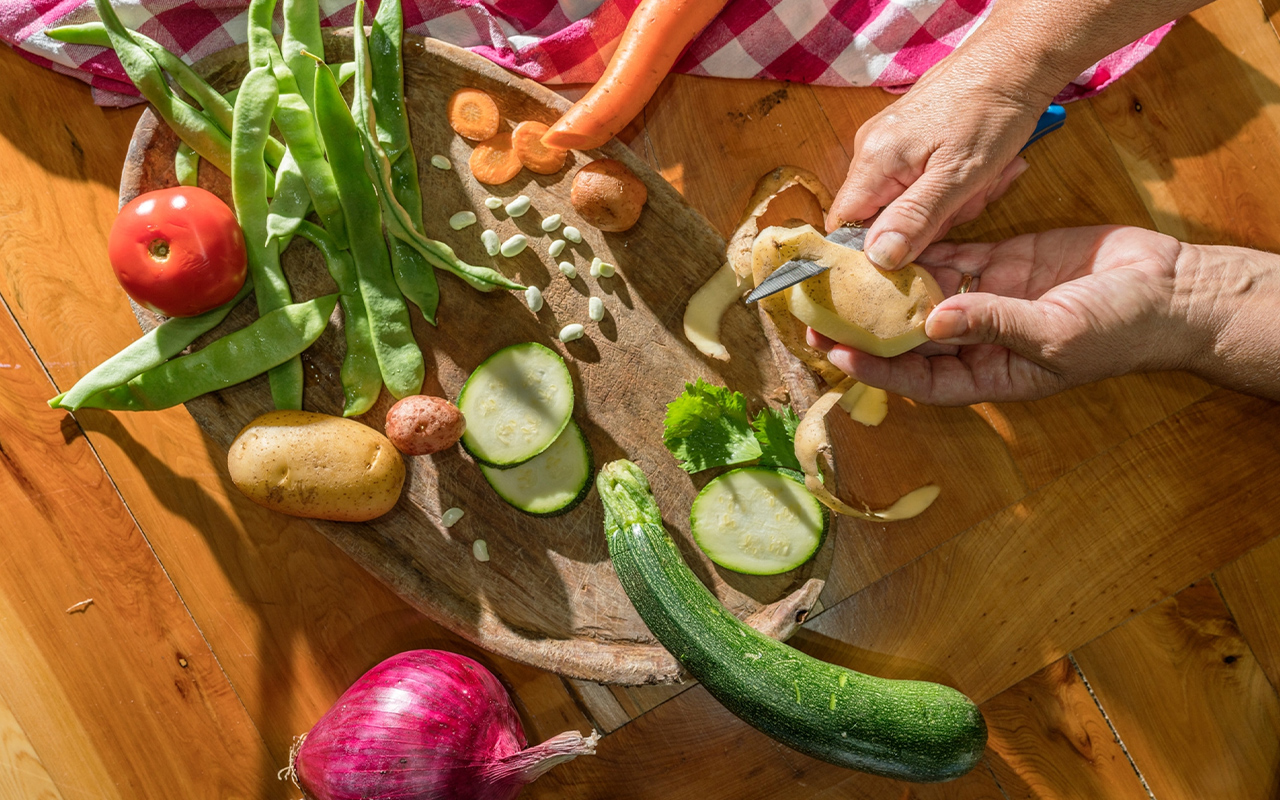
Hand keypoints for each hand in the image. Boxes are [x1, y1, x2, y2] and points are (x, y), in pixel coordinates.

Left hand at [808, 226, 1195, 404]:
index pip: (920, 378)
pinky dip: (925, 246)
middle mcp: (980, 340)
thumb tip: (935, 322)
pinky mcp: (1004, 261)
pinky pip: (953, 254)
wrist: (1172, 288)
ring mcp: (989, 297)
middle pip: (911, 335)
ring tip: (842, 267)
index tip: (835, 352)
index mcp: (990, 373)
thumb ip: (995, 325)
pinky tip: (888, 236)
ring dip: (889, 281)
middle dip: (868, 323)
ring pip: (926, 291)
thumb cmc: (1121, 330)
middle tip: (819, 308)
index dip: (877, 367)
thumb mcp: (1057, 334)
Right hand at [827, 55, 1052, 269]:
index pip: (846, 226)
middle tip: (969, 198)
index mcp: (874, 161)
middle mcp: (871, 151)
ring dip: (950, 202)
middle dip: (930, 221)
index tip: (917, 248)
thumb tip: (877, 258)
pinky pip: (921, 182)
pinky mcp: (909, 141)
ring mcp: (889, 144)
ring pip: (907, 203)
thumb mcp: (959, 176)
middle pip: (882, 218)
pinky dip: (952, 185)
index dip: (876, 248)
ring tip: (983, 177)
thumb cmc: (990, 111)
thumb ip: (915, 219)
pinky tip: (979, 169)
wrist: (1015, 59)